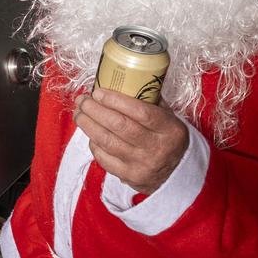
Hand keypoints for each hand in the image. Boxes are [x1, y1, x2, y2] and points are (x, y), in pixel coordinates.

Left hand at [73, 88, 188, 194]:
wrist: (177, 171)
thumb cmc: (168, 138)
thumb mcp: (168, 117)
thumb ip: (149, 101)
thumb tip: (121, 82)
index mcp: (169, 129)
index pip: (140, 112)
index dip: (116, 100)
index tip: (98, 92)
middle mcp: (155, 148)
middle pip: (119, 125)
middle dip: (95, 110)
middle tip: (83, 100)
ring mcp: (141, 164)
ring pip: (107, 141)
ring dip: (88, 125)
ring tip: (79, 113)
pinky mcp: (128, 176)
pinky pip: (104, 157)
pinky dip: (93, 143)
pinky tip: (90, 132)